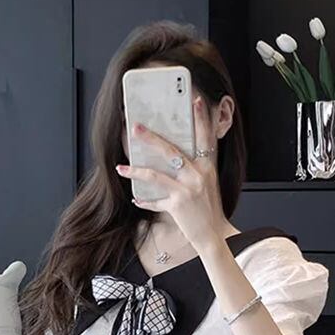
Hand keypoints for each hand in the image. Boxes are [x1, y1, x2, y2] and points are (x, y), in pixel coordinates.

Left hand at [115, 95, 224, 251]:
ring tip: (121, 168)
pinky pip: (155, 201)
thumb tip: (175, 156)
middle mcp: (198, 175)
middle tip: (135, 127)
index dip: (201, 118)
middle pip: (170, 151)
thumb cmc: (209, 208)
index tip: (195, 100)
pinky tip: (135, 198)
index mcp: (208, 167)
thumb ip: (195, 168)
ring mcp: (187, 190)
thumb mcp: (208, 183)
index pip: (205, 138)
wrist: (214, 234)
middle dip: (150, 138)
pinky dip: (144, 200)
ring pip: (155, 175)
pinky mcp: (177, 205)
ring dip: (135, 171)